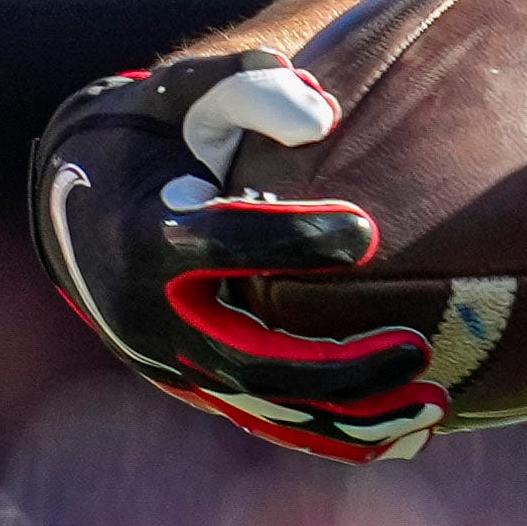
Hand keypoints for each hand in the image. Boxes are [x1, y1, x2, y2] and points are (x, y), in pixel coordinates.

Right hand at [29, 51, 443, 461]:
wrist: (91, 195)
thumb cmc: (163, 134)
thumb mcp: (193, 95)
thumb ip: (251, 88)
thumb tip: (322, 114)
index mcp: (146, 234)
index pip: (219, 245)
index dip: (290, 240)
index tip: (366, 231)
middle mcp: (152, 312)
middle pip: (249, 358)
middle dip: (338, 365)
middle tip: (419, 348)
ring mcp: (174, 359)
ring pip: (267, 407)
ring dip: (353, 416)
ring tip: (435, 405)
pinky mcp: (199, 383)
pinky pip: (270, 421)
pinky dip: (335, 436)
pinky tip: (410, 437)